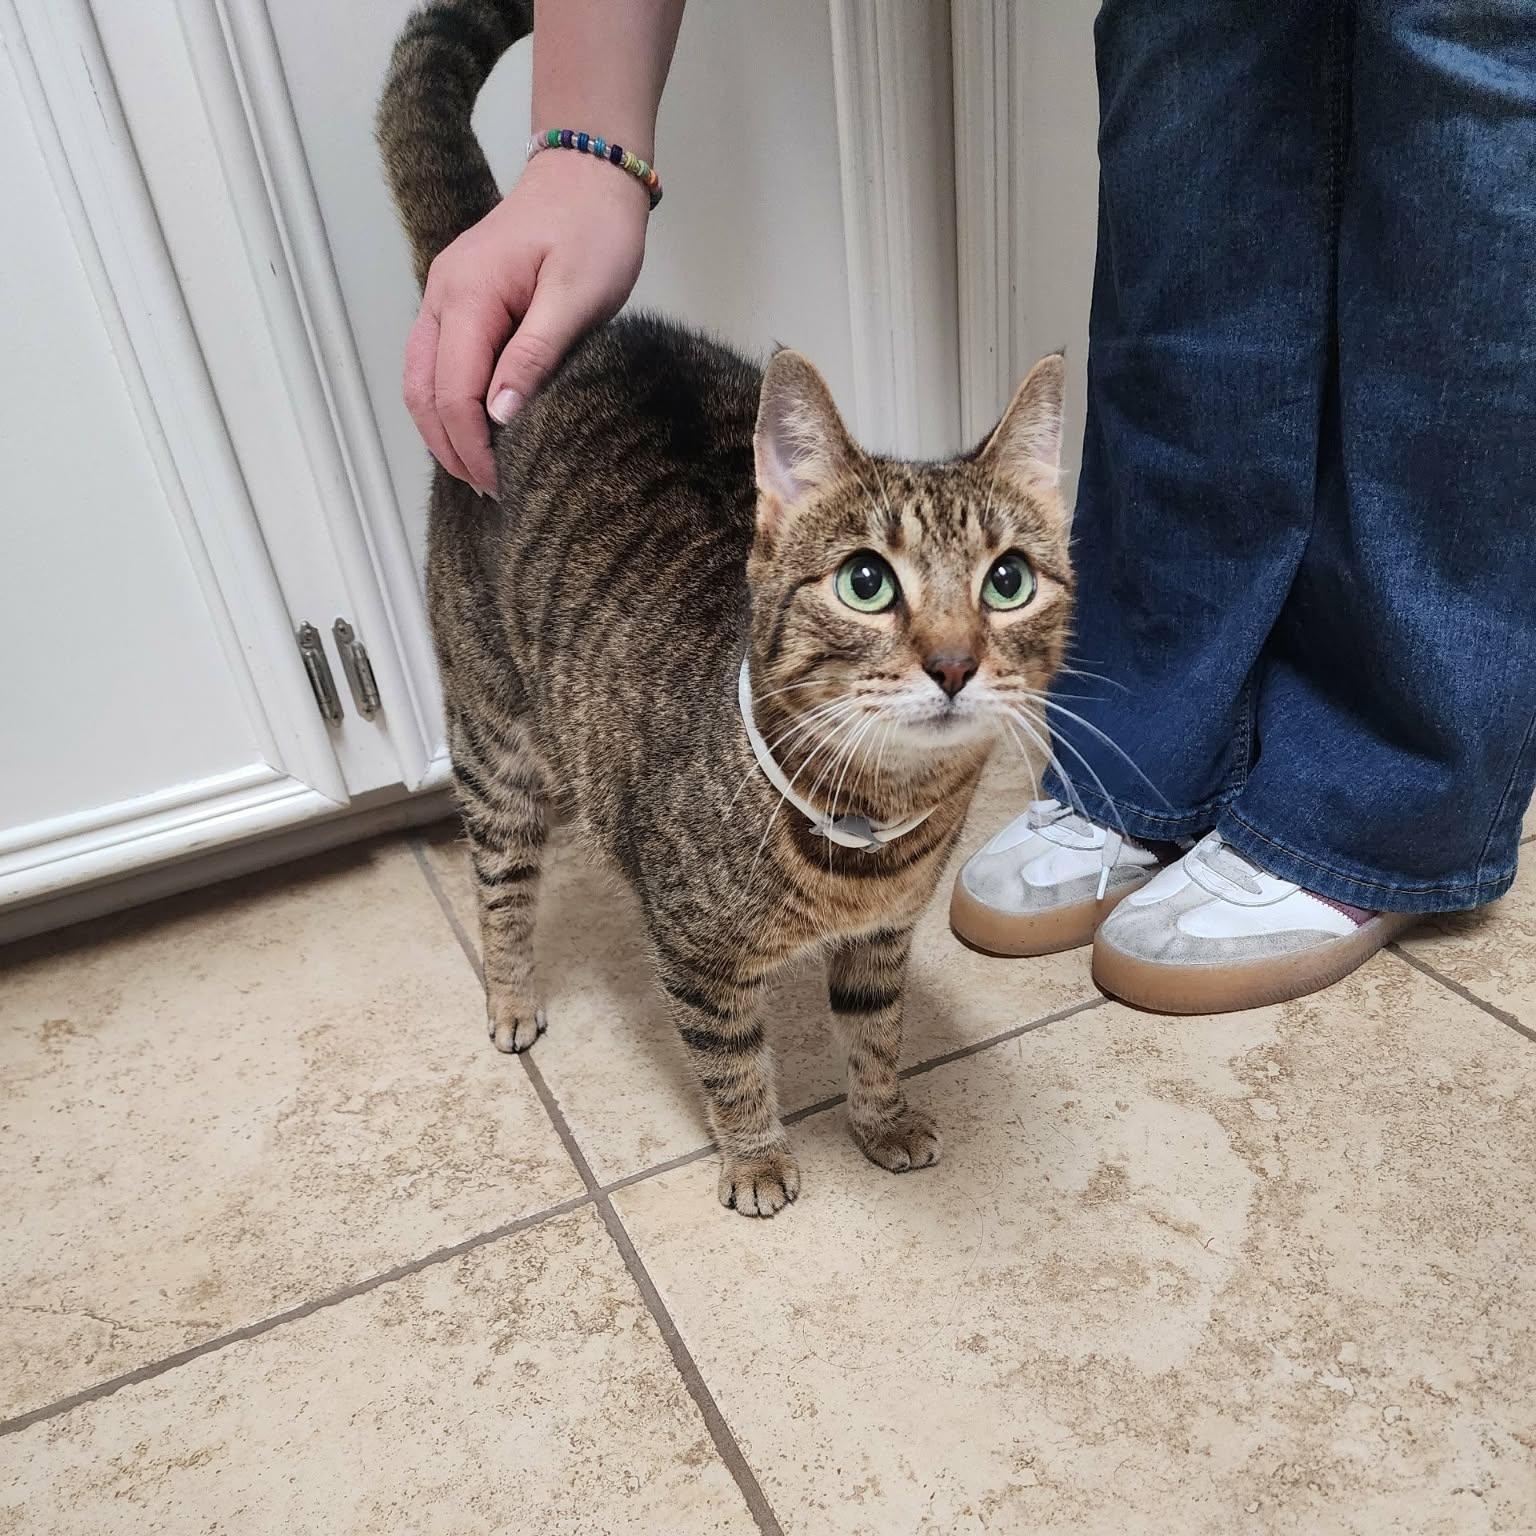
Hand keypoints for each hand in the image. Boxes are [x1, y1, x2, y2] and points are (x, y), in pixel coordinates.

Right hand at [403, 150, 649, 494]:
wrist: (587, 173)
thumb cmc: (593, 229)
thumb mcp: (577, 296)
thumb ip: (536, 355)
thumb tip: (498, 415)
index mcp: (469, 296)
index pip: (453, 393)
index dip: (473, 447)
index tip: (504, 484)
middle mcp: (442, 296)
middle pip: (423, 392)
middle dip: (450, 448)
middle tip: (490, 491)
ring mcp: (444, 297)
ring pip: (421, 380)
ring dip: (442, 431)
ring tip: (480, 471)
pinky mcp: (458, 301)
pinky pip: (436, 363)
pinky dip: (448, 403)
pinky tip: (478, 430)